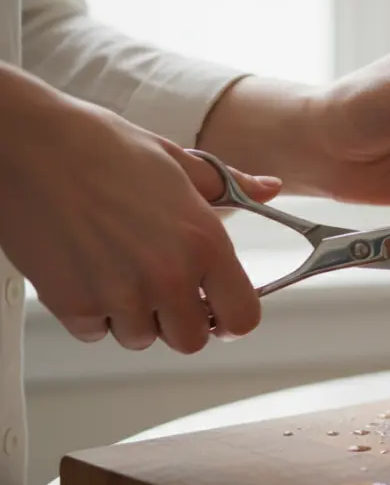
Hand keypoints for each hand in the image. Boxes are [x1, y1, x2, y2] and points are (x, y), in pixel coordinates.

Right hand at [0, 72, 280, 352]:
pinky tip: (90, 271)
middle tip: (168, 291)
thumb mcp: (179, 161)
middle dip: (182, 321)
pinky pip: (96, 331)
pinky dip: (94, 312)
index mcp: (203, 242)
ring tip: (122, 270)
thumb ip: (231, 186)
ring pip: (141, 338)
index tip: (222, 309)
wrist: (26, 144)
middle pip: (192, 340)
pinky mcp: (72, 303)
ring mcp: (118, 294)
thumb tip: (269, 187)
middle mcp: (166, 275)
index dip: (234, 317)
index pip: (243, 317)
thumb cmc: (99, 146)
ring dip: (136, 315)